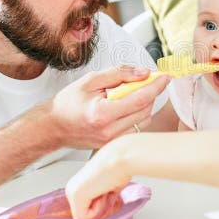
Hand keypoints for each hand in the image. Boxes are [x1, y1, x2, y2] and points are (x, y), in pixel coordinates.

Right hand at [50, 65, 169, 148]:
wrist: (53, 127)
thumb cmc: (68, 103)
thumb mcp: (91, 80)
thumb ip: (119, 74)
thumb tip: (144, 73)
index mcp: (102, 114)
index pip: (140, 98)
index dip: (156, 86)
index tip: (165, 77)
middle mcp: (109, 131)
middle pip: (145, 110)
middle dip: (150, 93)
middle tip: (146, 80)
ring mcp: (112, 141)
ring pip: (143, 121)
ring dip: (144, 105)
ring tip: (131, 94)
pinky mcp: (114, 146)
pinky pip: (136, 129)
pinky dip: (137, 116)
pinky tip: (127, 107)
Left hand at [66, 138, 132, 218]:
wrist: (121, 159)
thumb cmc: (119, 168)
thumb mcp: (109, 190)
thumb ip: (101, 203)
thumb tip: (101, 216)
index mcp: (77, 186)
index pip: (86, 212)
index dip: (101, 209)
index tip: (108, 194)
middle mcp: (71, 189)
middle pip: (85, 216)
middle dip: (100, 210)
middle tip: (107, 191)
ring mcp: (71, 192)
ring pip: (85, 218)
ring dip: (100, 208)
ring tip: (105, 189)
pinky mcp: (76, 196)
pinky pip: (86, 218)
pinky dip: (99, 209)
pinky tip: (102, 191)